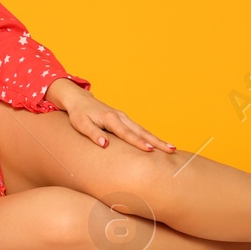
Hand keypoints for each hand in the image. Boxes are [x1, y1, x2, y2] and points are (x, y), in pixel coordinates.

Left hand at [47, 80, 174, 152]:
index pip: (126, 133)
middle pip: (141, 131)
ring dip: (157, 139)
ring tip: (170, 148)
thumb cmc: (79, 114)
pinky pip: (139, 129)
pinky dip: (150, 136)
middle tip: (171, 150)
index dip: (138, 142)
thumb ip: (93, 134)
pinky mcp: (124, 120)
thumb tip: (105, 145)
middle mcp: (120, 117)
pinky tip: (158, 143)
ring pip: (143, 130)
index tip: (150, 150)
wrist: (79, 100)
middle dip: (156, 141)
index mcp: (110, 118)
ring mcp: (124, 118)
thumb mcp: (81, 124)